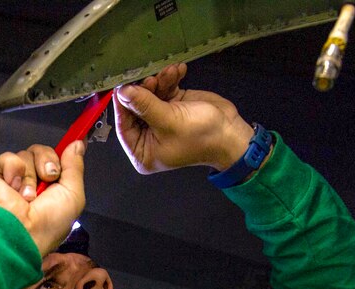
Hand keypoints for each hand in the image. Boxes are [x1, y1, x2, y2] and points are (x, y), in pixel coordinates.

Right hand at [0, 142, 85, 256]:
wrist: (17, 232)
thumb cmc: (47, 223)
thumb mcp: (73, 196)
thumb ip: (75, 168)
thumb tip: (77, 143)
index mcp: (52, 189)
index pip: (59, 161)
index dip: (66, 150)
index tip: (78, 137)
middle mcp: (34, 182)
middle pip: (44, 152)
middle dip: (49, 162)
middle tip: (48, 179)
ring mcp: (14, 178)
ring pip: (28, 154)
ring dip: (32, 174)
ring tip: (27, 196)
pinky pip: (9, 157)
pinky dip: (14, 170)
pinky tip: (12, 188)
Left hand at [114, 63, 253, 173]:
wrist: (231, 133)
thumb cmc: (201, 136)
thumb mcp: (169, 121)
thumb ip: (144, 105)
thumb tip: (122, 92)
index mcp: (142, 151)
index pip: (124, 125)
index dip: (123, 104)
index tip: (123, 85)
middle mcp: (148, 136)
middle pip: (135, 107)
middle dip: (144, 90)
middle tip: (152, 79)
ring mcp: (159, 119)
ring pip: (149, 94)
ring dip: (160, 81)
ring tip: (171, 73)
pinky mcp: (172, 105)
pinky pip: (164, 89)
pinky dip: (170, 79)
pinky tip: (179, 71)